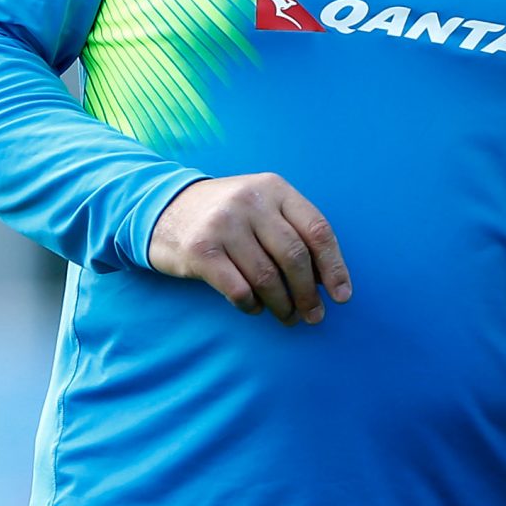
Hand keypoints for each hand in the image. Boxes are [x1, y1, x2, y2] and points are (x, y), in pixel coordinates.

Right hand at [147, 174, 351, 325]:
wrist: (162, 208)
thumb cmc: (225, 215)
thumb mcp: (261, 206)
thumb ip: (292, 230)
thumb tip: (327, 279)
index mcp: (274, 188)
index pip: (317, 229)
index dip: (335, 266)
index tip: (342, 296)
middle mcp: (250, 201)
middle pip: (294, 256)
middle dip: (309, 293)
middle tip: (314, 316)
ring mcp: (223, 224)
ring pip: (267, 277)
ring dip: (282, 305)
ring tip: (287, 317)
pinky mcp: (199, 250)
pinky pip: (238, 289)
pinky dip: (251, 306)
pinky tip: (254, 308)